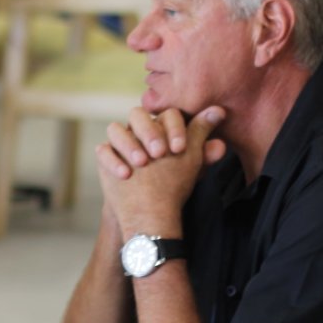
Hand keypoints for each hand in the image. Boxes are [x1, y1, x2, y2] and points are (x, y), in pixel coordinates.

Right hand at [96, 106, 226, 231]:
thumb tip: (220, 113)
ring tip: (141, 163)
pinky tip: (125, 174)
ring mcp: (120, 142)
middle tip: (159, 153)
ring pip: (115, 129)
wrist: (149, 209)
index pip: (167, 114)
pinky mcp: (105, 156)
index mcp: (162, 126)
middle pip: (137, 114)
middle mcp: (139, 129)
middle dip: (148, 132)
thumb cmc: (173, 182)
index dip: (173, 128)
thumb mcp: (191, 163)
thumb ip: (204, 141)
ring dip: (128, 144)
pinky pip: (102, 150)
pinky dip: (112, 160)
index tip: (179, 149)